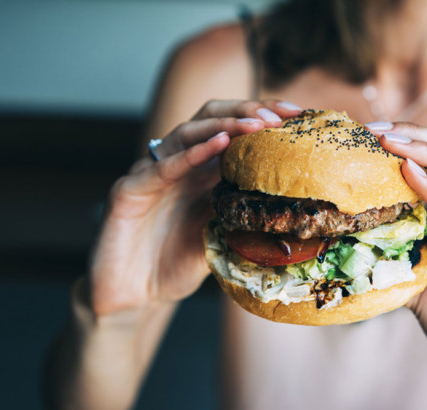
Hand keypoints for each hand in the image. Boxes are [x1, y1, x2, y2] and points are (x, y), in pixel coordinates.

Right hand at [88, 100, 301, 314]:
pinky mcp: (128, 191)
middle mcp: (176, 166)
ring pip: (187, 133)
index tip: (298, 117)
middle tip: (281, 115)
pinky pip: (160, 168)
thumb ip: (241, 218)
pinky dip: (191, 154)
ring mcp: (151, 175)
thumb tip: (290, 212)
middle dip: (247, 111)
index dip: (261, 120)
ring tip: (257, 124)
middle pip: (210, 119)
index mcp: (199, 173)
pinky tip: (218, 144)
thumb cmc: (173, 266)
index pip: (231, 133)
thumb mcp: (219, 239)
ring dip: (224, 125)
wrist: (132, 298)